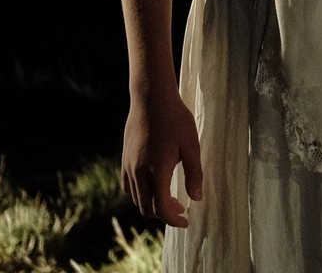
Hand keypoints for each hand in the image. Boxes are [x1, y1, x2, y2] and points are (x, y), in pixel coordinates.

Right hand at [121, 89, 202, 226]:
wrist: (151, 99)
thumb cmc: (176, 120)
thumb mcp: (191, 145)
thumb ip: (194, 173)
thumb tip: (196, 198)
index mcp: (157, 171)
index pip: (161, 207)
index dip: (173, 219)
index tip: (186, 221)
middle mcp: (139, 173)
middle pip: (146, 207)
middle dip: (164, 214)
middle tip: (181, 209)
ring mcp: (129, 167)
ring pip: (136, 199)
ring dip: (152, 205)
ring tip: (170, 199)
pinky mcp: (125, 160)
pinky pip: (128, 187)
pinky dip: (141, 194)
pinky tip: (154, 186)